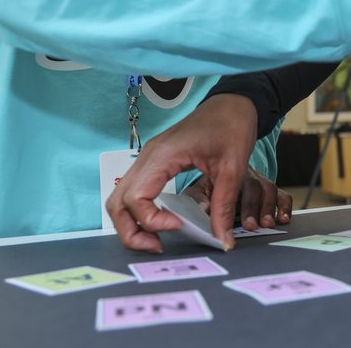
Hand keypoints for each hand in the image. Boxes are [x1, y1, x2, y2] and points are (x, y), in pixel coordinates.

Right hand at [105, 94, 257, 252]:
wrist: (232, 104)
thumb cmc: (231, 127)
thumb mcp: (232, 168)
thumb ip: (223, 206)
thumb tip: (222, 241)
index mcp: (162, 155)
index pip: (135, 197)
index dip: (151, 220)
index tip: (179, 226)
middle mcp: (148, 158)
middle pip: (117, 203)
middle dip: (131, 231)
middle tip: (158, 246)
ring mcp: (148, 160)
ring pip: (120, 200)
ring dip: (132, 225)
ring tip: (157, 239)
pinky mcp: (154, 165)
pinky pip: (133, 193)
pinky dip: (139, 213)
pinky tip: (163, 222)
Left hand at [183, 166, 292, 230]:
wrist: (222, 155)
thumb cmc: (208, 178)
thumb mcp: (197, 186)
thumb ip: (197, 198)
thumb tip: (204, 211)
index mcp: (222, 171)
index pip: (223, 191)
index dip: (223, 214)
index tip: (223, 236)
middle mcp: (243, 174)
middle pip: (251, 186)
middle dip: (251, 208)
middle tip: (249, 225)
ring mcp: (258, 180)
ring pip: (268, 188)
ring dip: (267, 207)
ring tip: (266, 223)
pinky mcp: (268, 188)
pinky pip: (281, 194)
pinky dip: (283, 206)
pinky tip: (282, 218)